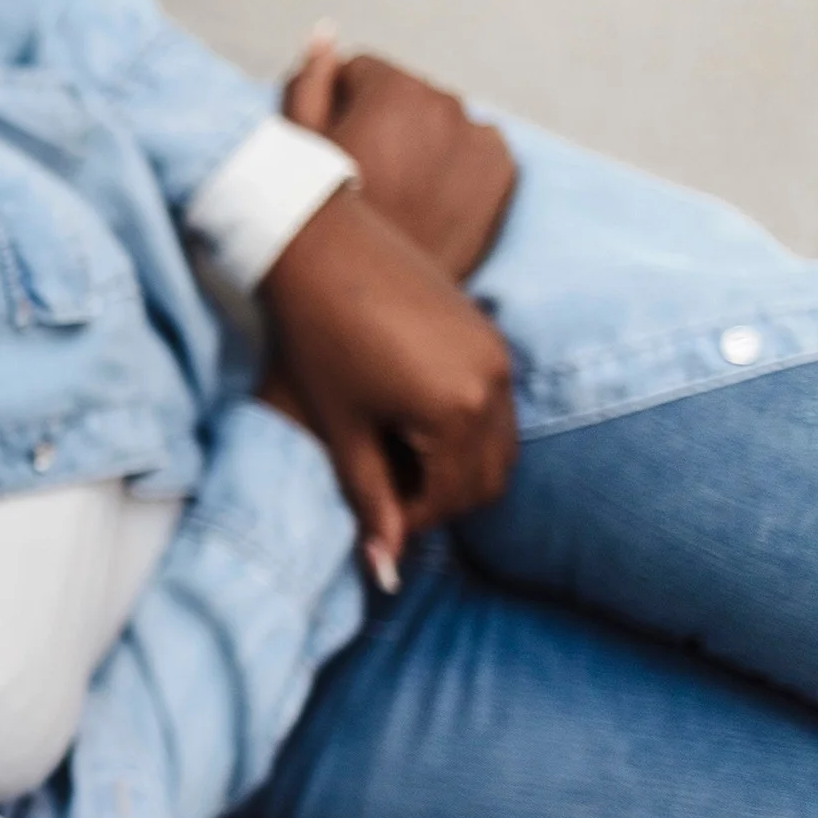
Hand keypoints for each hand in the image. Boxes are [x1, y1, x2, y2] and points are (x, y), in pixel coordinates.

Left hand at [258, 186, 517, 589]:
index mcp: (457, 411)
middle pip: (488, 479)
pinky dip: (466, 432)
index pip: (453, 499)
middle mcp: (493, 384)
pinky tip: (414, 427)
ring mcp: (497, 356)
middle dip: (443, 501)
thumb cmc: (317, 338)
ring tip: (398, 466)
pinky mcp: (489, 335)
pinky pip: (496, 406)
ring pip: (499, 445)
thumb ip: (368, 499)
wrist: (321, 247)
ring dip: (458, 468)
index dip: (412, 521)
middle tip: (389, 501)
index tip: (376, 524)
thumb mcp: (340, 427)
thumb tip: (385, 570)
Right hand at [285, 30, 516, 283]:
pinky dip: (455, 167)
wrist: (366, 288)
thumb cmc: (321, 212)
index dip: (337, 108)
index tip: (332, 147)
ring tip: (397, 190)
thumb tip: (326, 33)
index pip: (362, 71)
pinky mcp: (502, 174)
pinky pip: (475, 151)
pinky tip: (428, 198)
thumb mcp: (298, 144)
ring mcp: (481, 140)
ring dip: (422, 142)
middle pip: (406, 96)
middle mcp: (448, 104)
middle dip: (386, 122)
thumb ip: (310, 80)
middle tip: (364, 175)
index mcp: (396, 88)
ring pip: (441, 123)